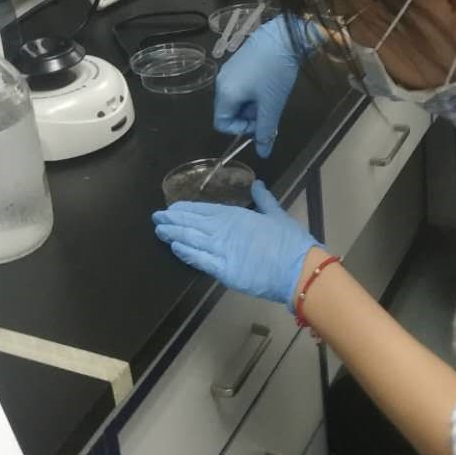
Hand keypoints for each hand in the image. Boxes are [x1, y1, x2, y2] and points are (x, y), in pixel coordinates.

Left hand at [152, 181, 323, 308]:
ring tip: (160, 230)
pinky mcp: (223, 270)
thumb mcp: (277, 215)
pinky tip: (174, 247)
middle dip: (173, 220)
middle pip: (192, 224)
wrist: (298, 269)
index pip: (204, 210)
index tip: (173, 208)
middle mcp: (224, 230)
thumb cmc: (291, 242)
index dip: (186, 209)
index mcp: (236, 216)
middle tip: (157, 218)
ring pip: (190, 240)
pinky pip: (199, 260)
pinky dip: (185, 253)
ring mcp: (222, 250)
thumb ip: (264, 199)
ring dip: (173, 235)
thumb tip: (257, 184)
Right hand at [213, 16, 303, 157]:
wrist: (284, 36)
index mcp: (225, 93)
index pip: (222, 124)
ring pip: (236, 98)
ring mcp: (228, 70)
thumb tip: (263, 153)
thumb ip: (265, 131)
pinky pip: (240, 85)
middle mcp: (221, 82)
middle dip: (248, 116)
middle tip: (268, 108)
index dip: (240, 130)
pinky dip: (252, 91)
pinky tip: (268, 83)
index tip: (260, 123)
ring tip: (270, 95)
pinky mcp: (237, 61)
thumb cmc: (275, 72)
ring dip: (251, 104)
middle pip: (229, 111)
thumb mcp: (271, 105)